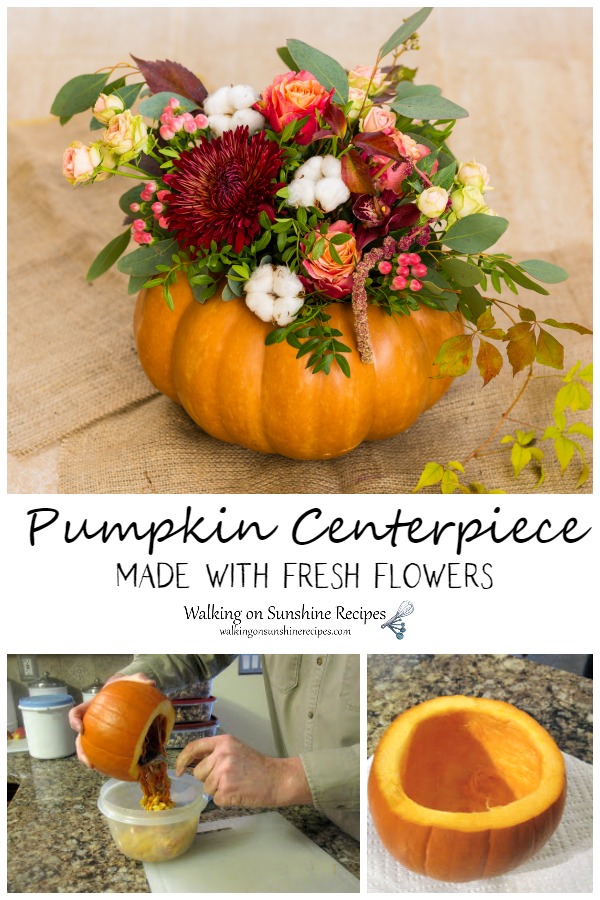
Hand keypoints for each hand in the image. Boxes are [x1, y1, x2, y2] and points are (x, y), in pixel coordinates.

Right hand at [69, 672, 155, 766]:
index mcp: (92, 706)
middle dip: (82, 750)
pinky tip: (116, 766)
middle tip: (88, 761)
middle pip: (79, 737)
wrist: (127, 690)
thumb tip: (151, 684)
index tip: (81, 729)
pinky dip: (107, 758)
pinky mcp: (107, 737)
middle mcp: (91, 720)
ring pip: (89, 747)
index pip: (76, 713)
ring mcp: (98, 730)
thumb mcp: (131, 679)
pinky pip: (105, 749)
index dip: (74, 721)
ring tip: (97, 768)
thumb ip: (139, 679)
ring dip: (90, 759)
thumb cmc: (126, 685)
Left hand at [175, 734, 311, 808]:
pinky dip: (225, 800)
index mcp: (223, 742)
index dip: (182, 759)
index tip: (178, 769)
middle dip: (208, 778)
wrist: (276, 779)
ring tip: (236, 784)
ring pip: (206, 788)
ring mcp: (222, 773)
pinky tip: (238, 793)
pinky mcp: (225, 790)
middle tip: (228, 778)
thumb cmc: (258, 766)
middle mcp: (221, 755)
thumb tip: (192, 764)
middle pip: (198, 773)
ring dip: (218, 790)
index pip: (194, 748)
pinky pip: (215, 799)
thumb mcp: (236, 749)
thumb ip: (216, 753)